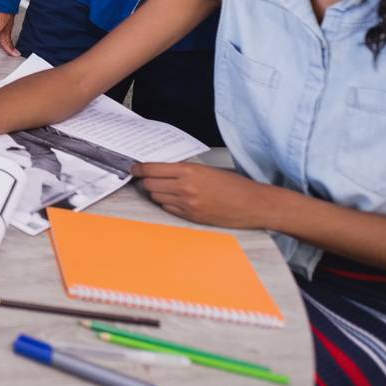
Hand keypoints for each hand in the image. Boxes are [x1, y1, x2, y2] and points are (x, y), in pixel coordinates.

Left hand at [132, 162, 271, 227]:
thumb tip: (161, 170)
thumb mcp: (206, 169)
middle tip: (146, 178)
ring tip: (163, 188)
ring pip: (157, 197)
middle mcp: (185, 188)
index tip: (134, 168)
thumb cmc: (233, 185)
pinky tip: (175, 199)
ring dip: (156, 193)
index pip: (152, 169)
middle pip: (150, 184)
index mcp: (189, 171)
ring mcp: (187, 204)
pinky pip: (168, 209)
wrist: (252, 204)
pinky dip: (167, 203)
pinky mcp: (191, 217)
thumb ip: (183, 170)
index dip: (139, 169)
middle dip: (146, 181)